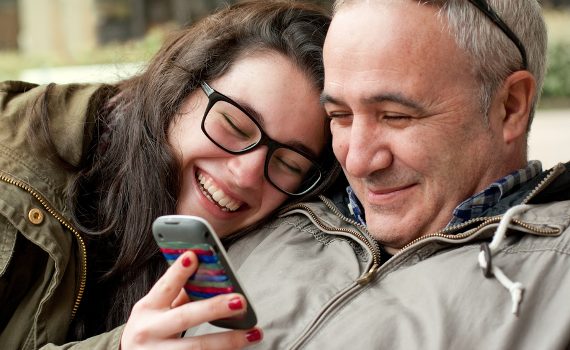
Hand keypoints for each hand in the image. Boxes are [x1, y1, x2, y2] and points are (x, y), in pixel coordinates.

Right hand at [121, 251, 262, 348]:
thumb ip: (176, 295)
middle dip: (214, 308)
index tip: (194, 256)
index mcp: (146, 309)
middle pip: (185, 317)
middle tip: (241, 301)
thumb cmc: (148, 330)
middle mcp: (149, 331)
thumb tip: (208, 275)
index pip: (165, 286)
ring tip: (254, 333)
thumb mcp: (153, 310)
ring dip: (228, 341)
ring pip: (197, 348)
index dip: (178, 272)